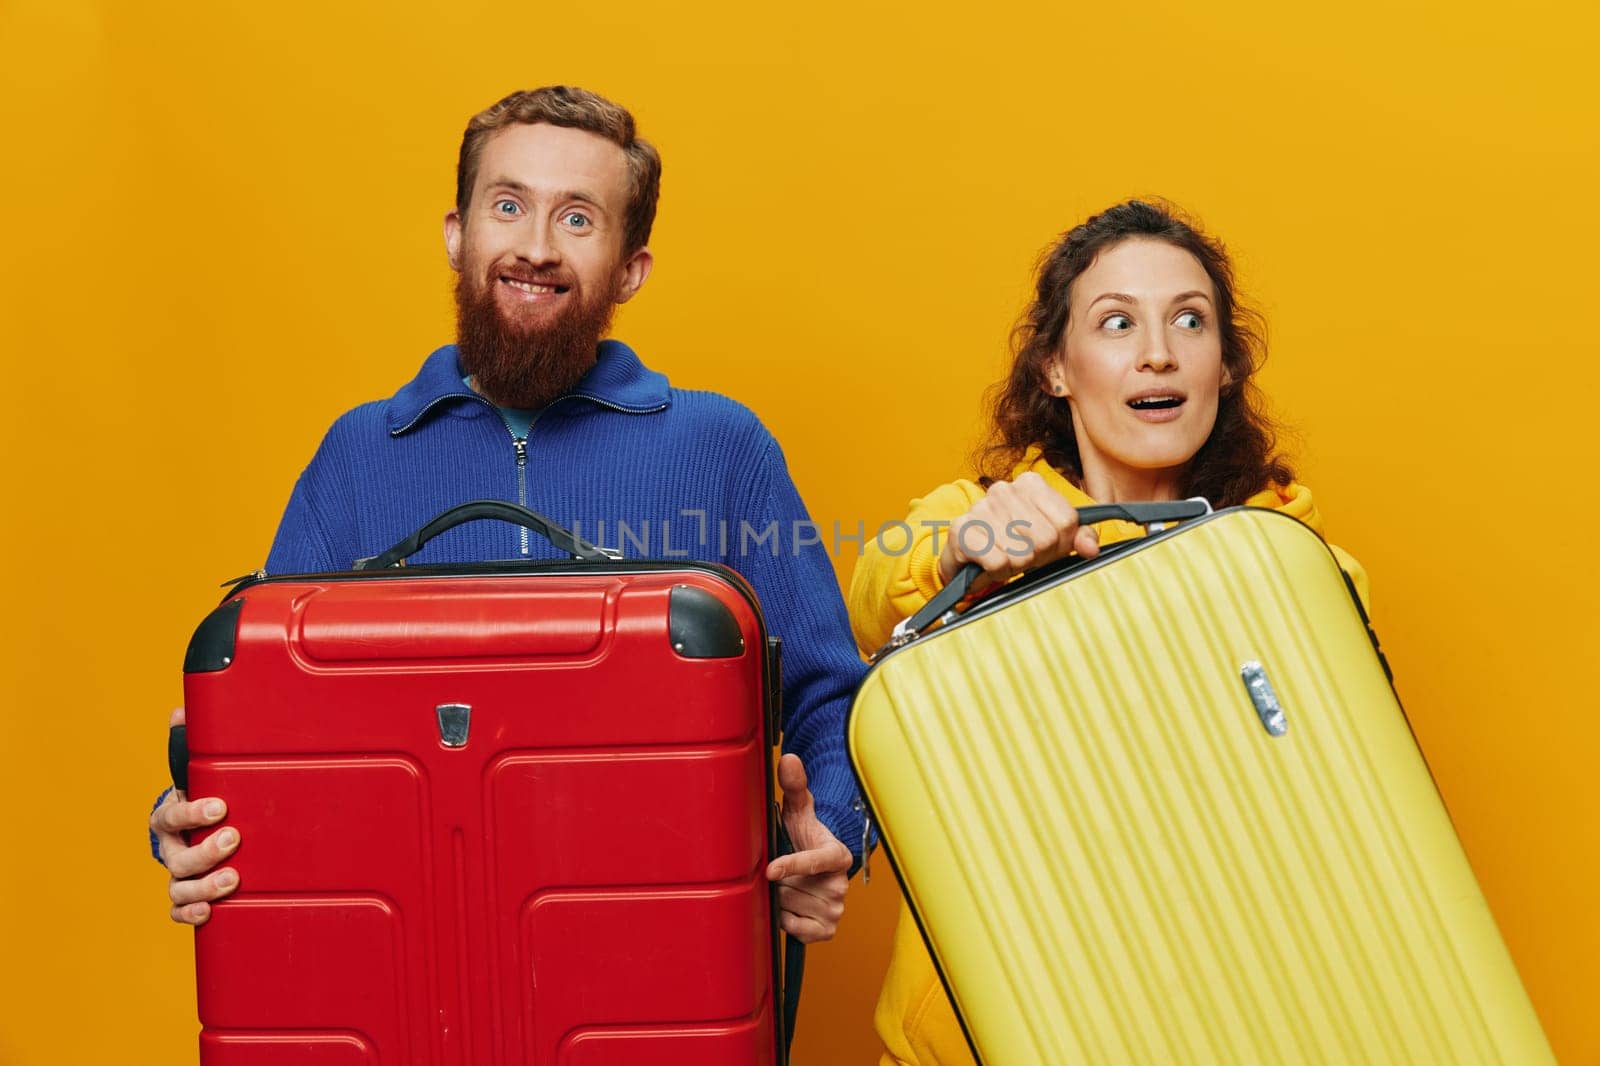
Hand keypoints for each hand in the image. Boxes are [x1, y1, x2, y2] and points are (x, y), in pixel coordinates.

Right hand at [151, 707, 239, 924]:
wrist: (196, 826)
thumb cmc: (203, 794)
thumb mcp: (199, 769)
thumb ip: (192, 742)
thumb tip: (182, 710)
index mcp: (170, 815)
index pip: (172, 815)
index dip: (192, 812)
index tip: (219, 806)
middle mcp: (171, 847)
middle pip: (177, 857)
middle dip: (205, 850)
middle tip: (234, 838)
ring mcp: (178, 873)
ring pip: (179, 887)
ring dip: (204, 886)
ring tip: (232, 879)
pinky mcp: (187, 894)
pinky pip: (180, 911)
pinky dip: (191, 914)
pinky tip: (210, 913)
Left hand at [765, 754, 850, 943]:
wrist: (818, 869)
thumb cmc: (806, 837)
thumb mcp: (799, 812)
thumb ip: (794, 786)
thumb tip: (788, 758)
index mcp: (837, 855)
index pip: (814, 862)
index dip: (792, 865)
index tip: (771, 870)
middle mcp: (840, 885)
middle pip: (790, 887)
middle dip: (781, 880)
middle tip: (786, 870)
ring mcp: (835, 910)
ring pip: (788, 906)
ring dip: (782, 897)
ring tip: (793, 884)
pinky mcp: (827, 931)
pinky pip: (793, 928)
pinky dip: (786, 919)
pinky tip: (794, 904)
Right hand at [937, 471, 1099, 588]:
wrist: (968, 555)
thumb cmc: (1013, 542)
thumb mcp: (1052, 536)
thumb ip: (1078, 537)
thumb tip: (1091, 548)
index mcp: (1030, 483)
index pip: (1066, 521)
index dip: (1061, 543)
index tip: (1047, 546)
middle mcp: (1003, 489)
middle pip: (1045, 538)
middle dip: (1037, 556)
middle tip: (1023, 554)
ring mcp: (980, 508)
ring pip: (1021, 553)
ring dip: (1015, 565)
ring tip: (1005, 556)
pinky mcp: (962, 531)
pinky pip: (997, 563)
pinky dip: (997, 571)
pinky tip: (989, 562)